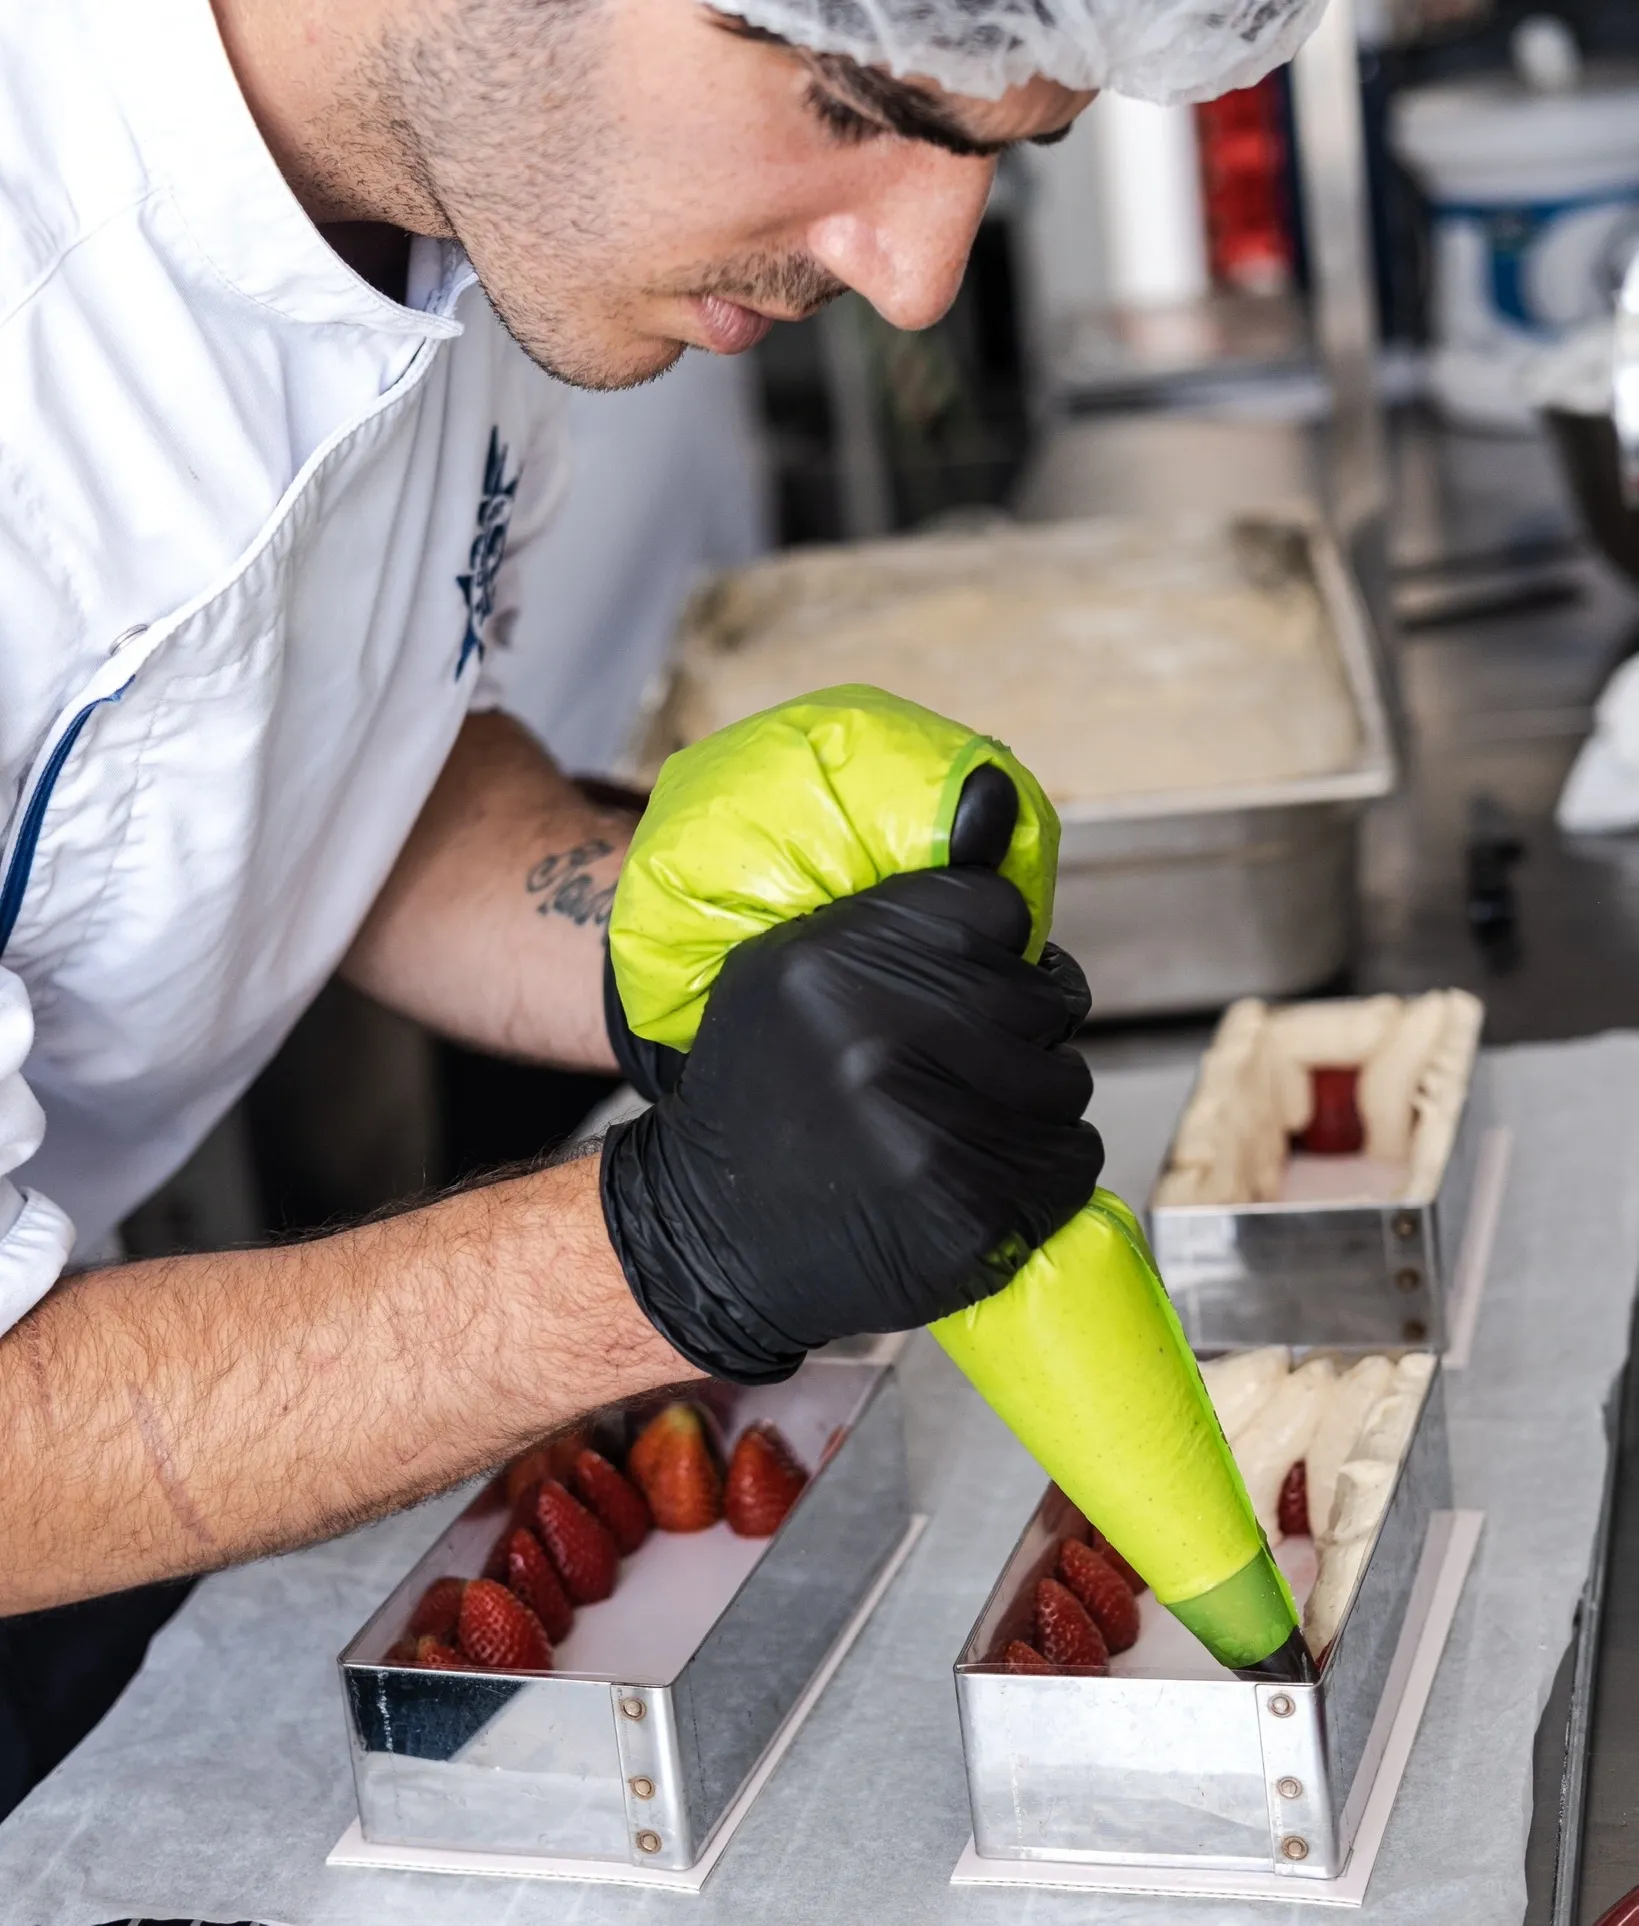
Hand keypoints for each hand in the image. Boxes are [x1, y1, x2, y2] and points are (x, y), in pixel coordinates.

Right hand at [599, 866, 1104, 1382]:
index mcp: (832, 964)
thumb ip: (894, 898)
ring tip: (962, 1122)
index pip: (994, 910)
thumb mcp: (789, 968)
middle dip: (1019, 1027)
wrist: (713, 1238)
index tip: (961, 983)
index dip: (989, 948)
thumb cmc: (763, 1091)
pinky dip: (1044, 1171)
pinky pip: (1074, 1160)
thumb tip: (998, 790)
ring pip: (1067, 1081)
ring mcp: (929, 1136)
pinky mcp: (970, 1215)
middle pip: (1045, 997)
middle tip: (963, 1062)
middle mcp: (881, 1042)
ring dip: (1032, 1102)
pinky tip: (979, 1175)